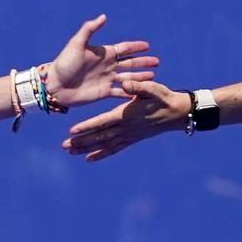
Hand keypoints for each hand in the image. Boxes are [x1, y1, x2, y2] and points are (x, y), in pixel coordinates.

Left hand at [48, 14, 158, 106]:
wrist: (55, 85)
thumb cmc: (64, 63)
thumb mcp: (77, 44)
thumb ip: (90, 29)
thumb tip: (104, 17)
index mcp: (103, 53)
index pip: (124, 48)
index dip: (135, 47)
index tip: (147, 45)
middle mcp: (107, 66)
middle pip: (130, 63)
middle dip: (143, 62)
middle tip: (157, 61)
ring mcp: (107, 79)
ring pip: (129, 78)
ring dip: (140, 77)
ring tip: (153, 77)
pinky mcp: (104, 92)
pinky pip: (121, 92)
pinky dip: (131, 92)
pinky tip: (141, 93)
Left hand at [61, 80, 190, 160]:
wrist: (177, 113)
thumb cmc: (164, 97)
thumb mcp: (152, 88)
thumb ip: (138, 86)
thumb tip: (124, 82)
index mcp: (127, 114)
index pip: (103, 122)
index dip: (88, 126)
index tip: (72, 131)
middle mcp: (126, 128)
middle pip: (100, 136)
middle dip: (82, 141)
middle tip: (65, 146)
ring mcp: (128, 135)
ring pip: (104, 144)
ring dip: (87, 149)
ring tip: (70, 152)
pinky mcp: (132, 139)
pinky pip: (114, 148)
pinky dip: (102, 154)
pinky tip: (90, 158)